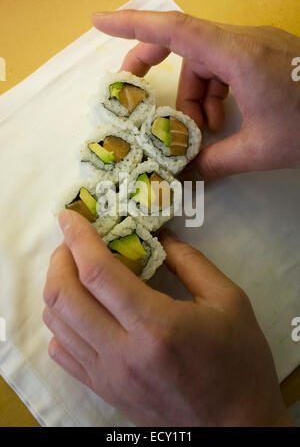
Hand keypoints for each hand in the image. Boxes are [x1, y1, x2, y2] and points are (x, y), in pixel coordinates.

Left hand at [43, 211, 290, 425]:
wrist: (234, 426)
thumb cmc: (238, 361)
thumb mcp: (228, 301)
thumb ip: (191, 262)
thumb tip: (158, 234)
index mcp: (157, 326)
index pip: (98, 273)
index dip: (78, 238)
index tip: (69, 216)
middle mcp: (122, 352)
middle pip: (64, 297)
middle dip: (59, 259)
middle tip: (73, 241)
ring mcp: (108, 375)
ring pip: (56, 324)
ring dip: (57, 287)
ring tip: (74, 268)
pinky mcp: (104, 390)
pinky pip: (62, 352)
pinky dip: (60, 323)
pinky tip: (81, 310)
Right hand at [92, 10, 299, 178]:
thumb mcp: (261, 149)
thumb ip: (217, 162)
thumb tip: (184, 179)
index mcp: (239, 56)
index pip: (176, 30)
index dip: (133, 25)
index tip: (99, 23)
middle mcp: (245, 41)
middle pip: (187, 47)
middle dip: (162, 76)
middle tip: (143, 102)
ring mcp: (258, 44)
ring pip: (207, 62)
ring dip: (196, 97)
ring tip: (203, 132)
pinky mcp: (267, 54)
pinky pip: (227, 66)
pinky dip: (216, 93)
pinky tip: (224, 121)